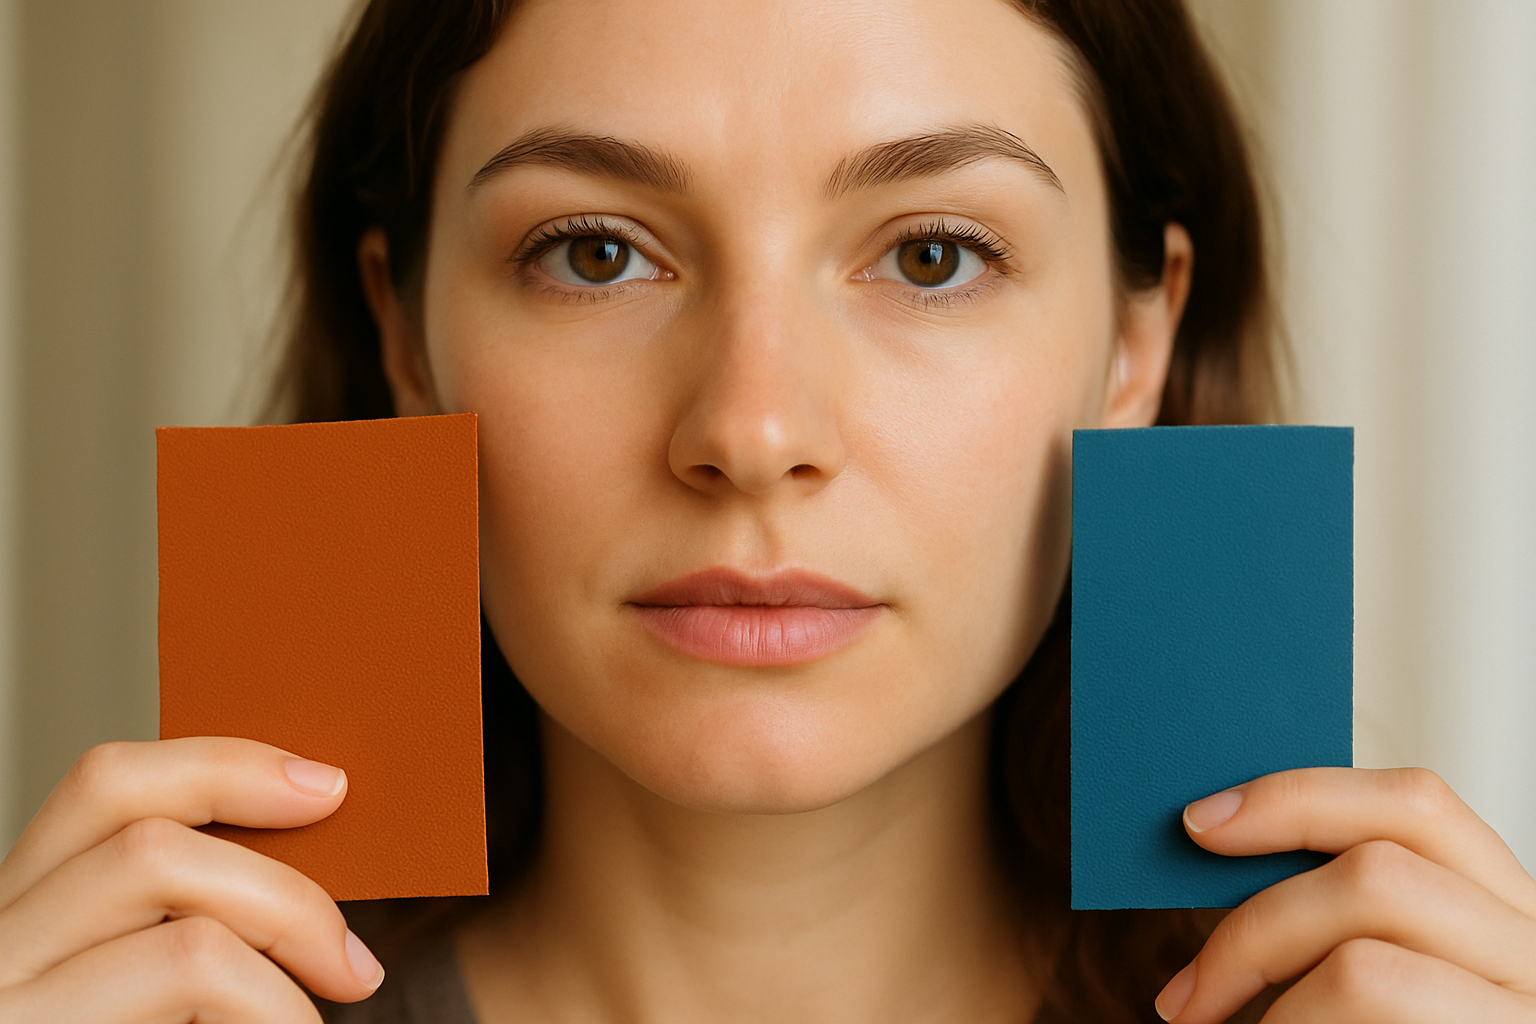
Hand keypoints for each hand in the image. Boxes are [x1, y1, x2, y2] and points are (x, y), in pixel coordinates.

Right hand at [0, 737, 382, 1021]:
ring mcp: (13, 1010)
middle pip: (146, 835)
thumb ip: (197, 910)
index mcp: (22, 911)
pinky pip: (187, 981)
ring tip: (329, 1013)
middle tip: (353, 959)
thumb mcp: (149, 975)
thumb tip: (314, 827)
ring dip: (289, 955)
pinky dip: (271, 1012)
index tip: (328, 786)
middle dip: (283, 884)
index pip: (106, 784)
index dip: (226, 764)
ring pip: (180, 923)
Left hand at [1154, 767, 1535, 1021]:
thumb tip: (1217, 839)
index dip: (1298, 798)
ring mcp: (1525, 1019)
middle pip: (1377, 873)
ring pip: (1365, 965)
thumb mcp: (1383, 961)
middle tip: (1185, 997)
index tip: (1198, 824)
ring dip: (1268, 1005)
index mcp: (1505, 908)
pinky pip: (1371, 1021)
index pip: (1416, 804)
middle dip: (1254, 926)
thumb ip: (1333, 910)